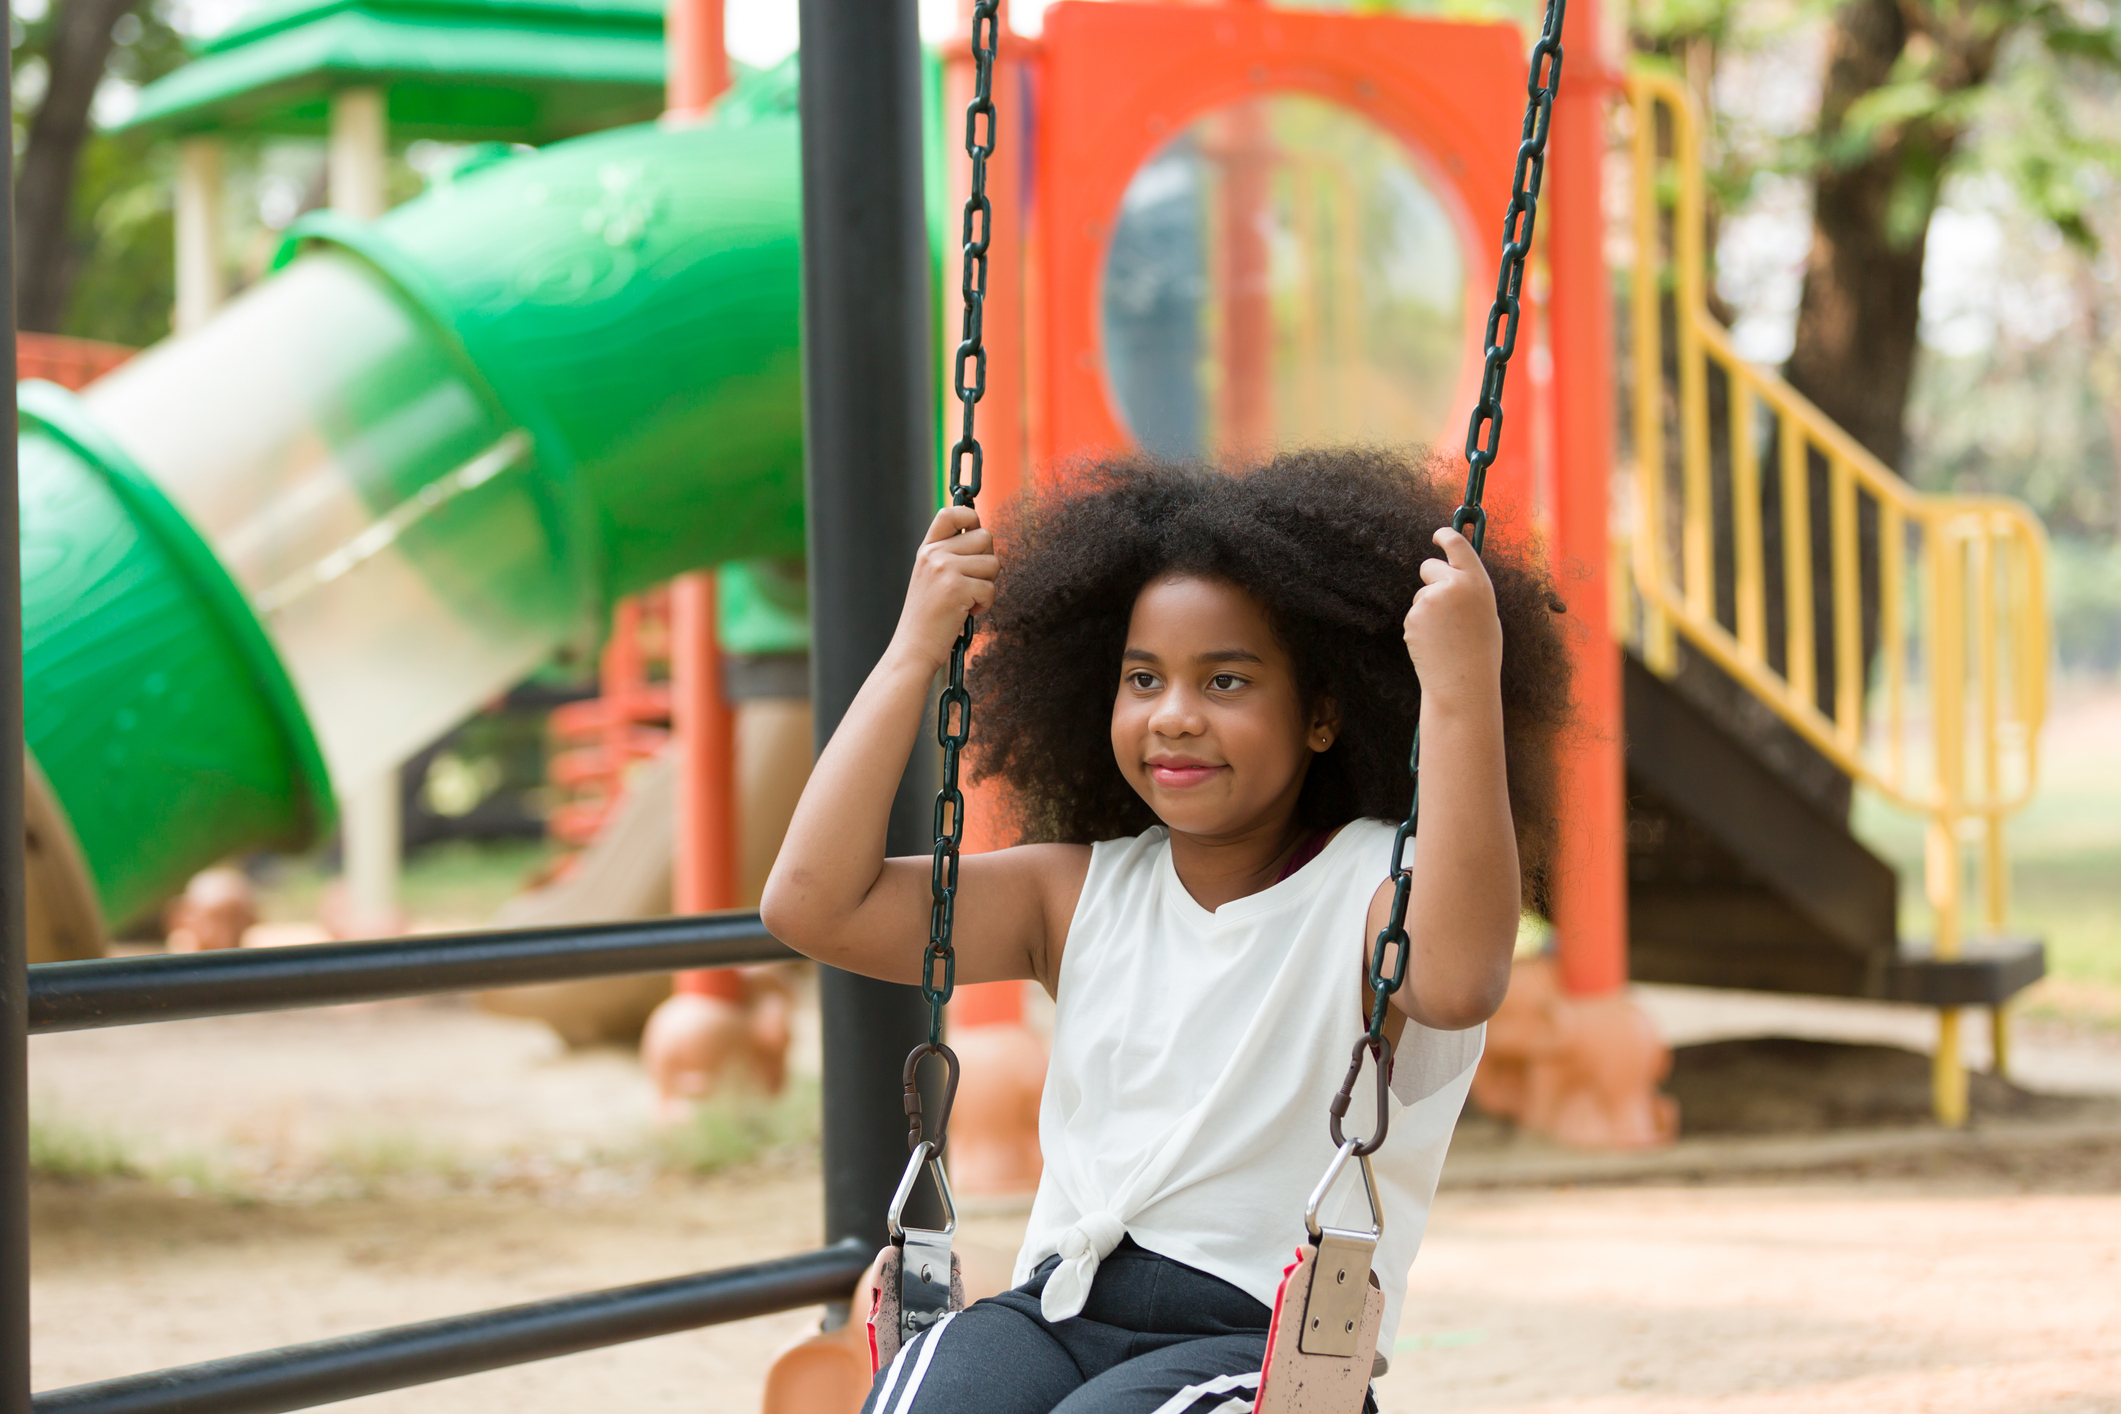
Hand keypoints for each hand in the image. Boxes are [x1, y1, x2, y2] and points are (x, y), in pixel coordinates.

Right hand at [891, 504, 997, 670]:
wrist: (914, 647)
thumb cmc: (929, 617)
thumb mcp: (932, 577)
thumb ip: (951, 555)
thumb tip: (983, 535)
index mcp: (927, 549)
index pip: (951, 512)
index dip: (971, 516)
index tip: (975, 538)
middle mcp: (934, 554)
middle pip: (985, 536)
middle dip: (988, 561)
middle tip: (973, 582)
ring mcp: (944, 569)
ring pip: (993, 562)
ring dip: (988, 585)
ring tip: (969, 599)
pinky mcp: (956, 588)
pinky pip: (991, 588)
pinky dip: (986, 604)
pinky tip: (968, 612)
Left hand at [1404, 527, 1502, 707]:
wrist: (1464, 683)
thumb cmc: (1480, 651)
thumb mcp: (1485, 612)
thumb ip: (1469, 589)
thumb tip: (1454, 574)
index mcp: (1478, 582)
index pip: (1458, 545)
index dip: (1446, 535)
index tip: (1438, 535)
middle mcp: (1454, 585)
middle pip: (1429, 566)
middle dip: (1431, 579)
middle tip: (1442, 604)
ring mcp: (1430, 600)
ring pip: (1421, 595)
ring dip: (1429, 609)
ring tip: (1446, 635)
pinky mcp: (1414, 616)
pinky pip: (1415, 614)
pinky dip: (1421, 626)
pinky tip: (1434, 643)